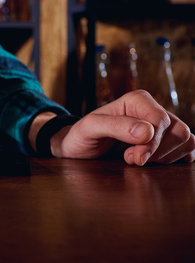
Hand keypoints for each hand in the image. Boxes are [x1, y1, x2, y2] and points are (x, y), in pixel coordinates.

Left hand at [50, 90, 194, 164]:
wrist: (79, 148)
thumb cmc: (82, 136)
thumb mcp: (90, 128)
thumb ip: (116, 126)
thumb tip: (147, 132)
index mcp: (137, 100)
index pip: (161, 121)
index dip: (151, 143)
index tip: (131, 157)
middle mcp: (153, 109)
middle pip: (178, 132)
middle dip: (156, 152)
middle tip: (130, 157)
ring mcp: (163, 126)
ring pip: (187, 141)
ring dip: (165, 157)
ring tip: (137, 158)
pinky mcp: (167, 142)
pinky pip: (188, 150)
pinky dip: (175, 160)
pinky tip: (152, 162)